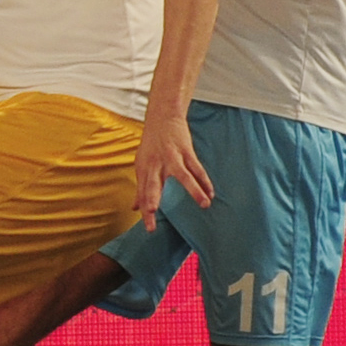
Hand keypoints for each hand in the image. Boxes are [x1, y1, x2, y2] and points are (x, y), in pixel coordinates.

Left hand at [133, 108, 212, 231]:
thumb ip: (140, 188)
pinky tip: (211, 191)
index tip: (150, 228)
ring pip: (184, 176)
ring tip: (205, 204)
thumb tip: (134, 208)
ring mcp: (172, 157)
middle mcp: (156, 165)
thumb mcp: (141, 165)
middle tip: (152, 214)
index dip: (145, 211)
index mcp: (144, 169)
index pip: (143, 194)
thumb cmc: (151, 144)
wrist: (162, 117)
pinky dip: (205, 180)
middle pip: (154, 185)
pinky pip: (197, 167)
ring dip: (195, 191)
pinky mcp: (186, 151)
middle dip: (152, 200)